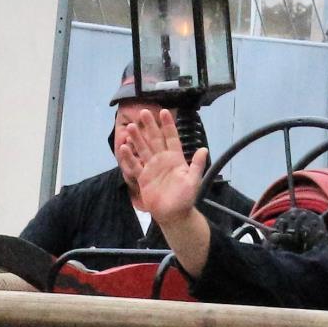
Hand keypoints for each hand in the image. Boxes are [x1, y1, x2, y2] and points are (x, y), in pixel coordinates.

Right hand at [115, 109, 209, 227]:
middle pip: (155, 139)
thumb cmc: (185, 199)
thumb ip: (197, 166)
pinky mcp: (143, 178)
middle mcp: (162, 160)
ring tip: (130, 127)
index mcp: (175, 159)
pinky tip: (123, 148)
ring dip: (137, 138)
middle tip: (143, 112)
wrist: (173, 215)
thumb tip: (204, 150)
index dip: (168, 126)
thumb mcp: (194, 182)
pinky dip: (129, 157)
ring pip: (143, 149)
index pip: (171, 138)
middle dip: (149, 126)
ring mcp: (152, 168)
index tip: (163, 112)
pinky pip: (135, 165)